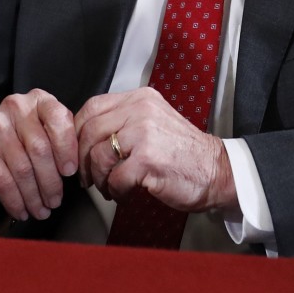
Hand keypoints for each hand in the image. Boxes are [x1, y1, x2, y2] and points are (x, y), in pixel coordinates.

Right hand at [0, 89, 77, 220]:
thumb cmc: (24, 143)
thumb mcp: (47, 134)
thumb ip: (63, 142)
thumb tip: (78, 169)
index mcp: (39, 100)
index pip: (57, 119)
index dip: (66, 148)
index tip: (70, 172)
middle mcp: (15, 106)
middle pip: (39, 148)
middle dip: (50, 182)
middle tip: (55, 202)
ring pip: (22, 168)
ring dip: (34, 196)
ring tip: (41, 211)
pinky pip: (2, 180)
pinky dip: (14, 200)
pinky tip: (21, 210)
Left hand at [72, 86, 236, 215]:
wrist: (217, 171)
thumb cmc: (183, 152)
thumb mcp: (153, 122)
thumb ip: (123, 121)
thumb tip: (84, 136)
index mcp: (140, 98)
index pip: (92, 107)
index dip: (77, 132)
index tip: (77, 151)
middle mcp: (141, 110)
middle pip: (89, 131)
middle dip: (82, 159)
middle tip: (86, 176)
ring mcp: (144, 134)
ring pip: (98, 156)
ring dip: (98, 178)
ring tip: (108, 187)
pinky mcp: (147, 160)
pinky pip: (114, 178)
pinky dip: (114, 191)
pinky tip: (123, 194)